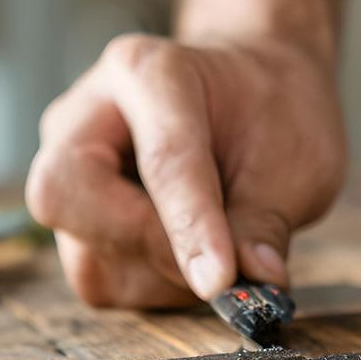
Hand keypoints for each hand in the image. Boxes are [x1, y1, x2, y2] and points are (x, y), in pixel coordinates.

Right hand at [25, 33, 344, 307]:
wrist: (250, 89)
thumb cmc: (270, 114)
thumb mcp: (295, 159)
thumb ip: (265, 222)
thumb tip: (255, 286)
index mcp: (149, 73)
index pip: (162, 159)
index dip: (191, 226)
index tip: (222, 280)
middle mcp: (87, 113)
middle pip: (66, 195)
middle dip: (143, 246)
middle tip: (217, 268)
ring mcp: (65, 163)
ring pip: (83, 254)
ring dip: (160, 275)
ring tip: (221, 253)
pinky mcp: (71, 215)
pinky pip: (97, 278)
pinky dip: (153, 284)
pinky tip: (192, 256)